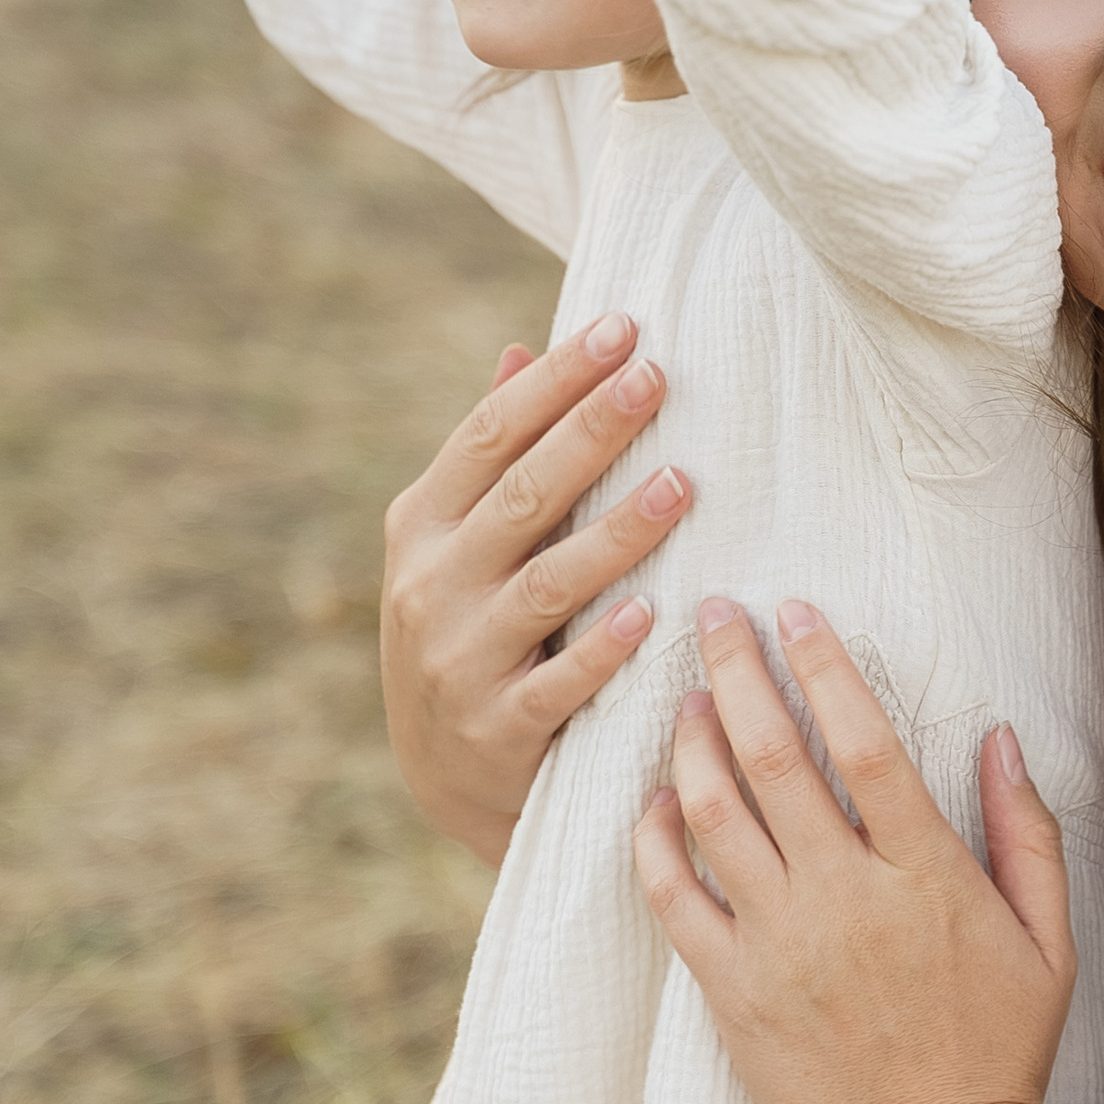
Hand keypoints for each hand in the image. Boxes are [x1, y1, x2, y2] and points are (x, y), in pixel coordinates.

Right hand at [382, 317, 691, 864]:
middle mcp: (429, 585)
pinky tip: (651, 610)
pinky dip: (602, 646)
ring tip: (683, 484)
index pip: (490, 434)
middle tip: (658, 376)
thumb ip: (490, 459)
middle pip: (522, 495)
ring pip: (546, 584)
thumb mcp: (455, 545)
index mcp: (420, 524)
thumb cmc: (470, 628)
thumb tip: (520, 350)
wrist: (447, 775)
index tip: (622, 328)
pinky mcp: (497, 729)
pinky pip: (558, 682)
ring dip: (618, 532)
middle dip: (592, 431)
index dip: (556, 380)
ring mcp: (459, 658)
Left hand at [634, 597, 1075, 1103]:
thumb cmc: (1001, 1054)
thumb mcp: (1050, 941)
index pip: (864, 741)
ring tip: (687, 696)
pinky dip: (653, 838)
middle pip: (772, 757)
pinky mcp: (732, 994)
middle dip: (737, 670)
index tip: (796, 611)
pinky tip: (653, 801)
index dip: (824, 665)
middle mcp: (845, 900)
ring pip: (713, 814)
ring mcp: (781, 947)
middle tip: (715, 617)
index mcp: (926, 877)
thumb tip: (1004, 737)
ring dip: (691, 740)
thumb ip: (1028, 833)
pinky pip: (673, 897)